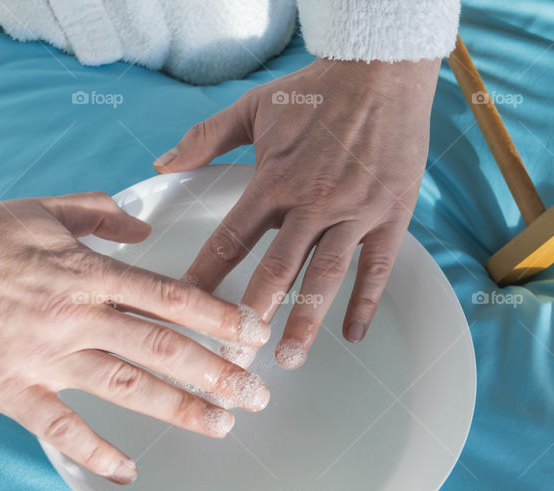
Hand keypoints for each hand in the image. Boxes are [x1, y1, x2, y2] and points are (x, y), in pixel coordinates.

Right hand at [0, 192, 270, 483]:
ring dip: (180, 408)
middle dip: (218, 371)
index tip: (254, 334)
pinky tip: (128, 471)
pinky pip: (61, 426)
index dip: (219, 316)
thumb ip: (99, 213)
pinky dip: (96, 451)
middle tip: (258, 394)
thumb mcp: (44, 208)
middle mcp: (76, 313)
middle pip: (163, 347)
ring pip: (127, 385)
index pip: (170, 296)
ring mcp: (44, 353)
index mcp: (88, 271)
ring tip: (222, 425)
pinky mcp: (9, 387)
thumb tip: (143, 224)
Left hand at [154, 57, 439, 367]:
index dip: (206, 277)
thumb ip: (206, 138)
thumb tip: (162, 164)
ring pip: (326, 275)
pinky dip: (365, 302)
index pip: (231, 238)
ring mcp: (354, 211)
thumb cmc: (316, 91)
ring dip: (307, 320)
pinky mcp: (390, 214)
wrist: (382, 70)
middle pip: (277, 269)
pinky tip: (353, 335)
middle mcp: (312, 202)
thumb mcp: (254, 107)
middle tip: (235, 356)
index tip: (186, 311)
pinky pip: (377, 267)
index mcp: (274, 181)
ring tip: (289, 357)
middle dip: (253, 316)